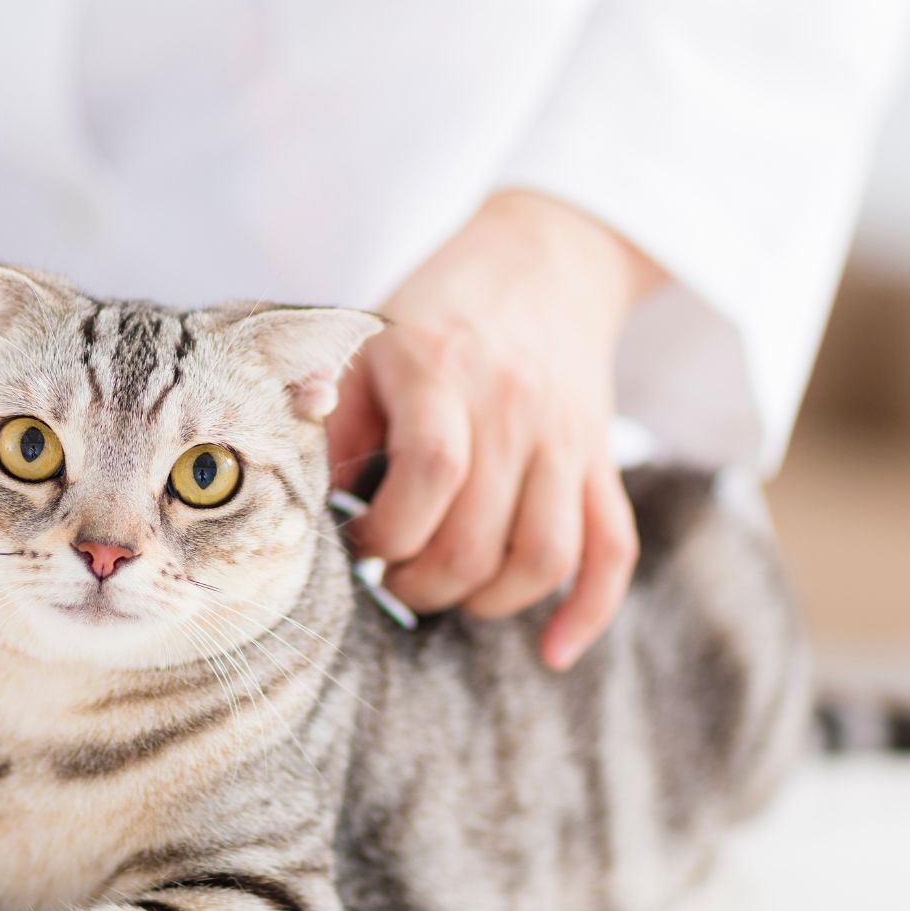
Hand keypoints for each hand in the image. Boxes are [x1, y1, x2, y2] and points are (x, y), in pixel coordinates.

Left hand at [328, 190, 665, 668]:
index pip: (430, 476)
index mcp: (443, 371)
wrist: (543, 258)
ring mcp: (566, 439)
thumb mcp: (366, 344)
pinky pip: (613, 549)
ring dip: (487, 601)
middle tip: (390, 581)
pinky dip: (588, 611)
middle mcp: (513, 408)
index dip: (385, 534)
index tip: (354, 545)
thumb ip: (331, 420)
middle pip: (479, 536)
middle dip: (421, 585)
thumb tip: (296, 505)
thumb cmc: (433, 313)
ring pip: (545, 557)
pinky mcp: (599, 461)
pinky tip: (552, 652)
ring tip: (444, 594)